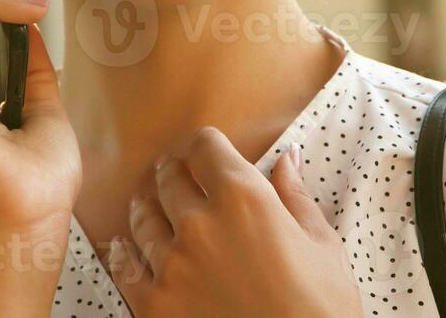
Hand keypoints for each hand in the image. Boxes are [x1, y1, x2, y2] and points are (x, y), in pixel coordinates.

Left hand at [106, 127, 362, 317]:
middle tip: (174, 175)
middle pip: (168, 177)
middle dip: (173, 172)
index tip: (204, 151)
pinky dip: (124, 254)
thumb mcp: (322, 247)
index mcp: (245, 199)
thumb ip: (296, 197)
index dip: (204, 145)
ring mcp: (172, 266)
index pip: (204, 146)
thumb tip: (287, 160)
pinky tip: (124, 248)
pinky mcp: (154, 306)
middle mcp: (200, 224)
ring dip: (147, 208)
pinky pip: (125, 268)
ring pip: (142, 218)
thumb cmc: (320, 310)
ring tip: (150, 207)